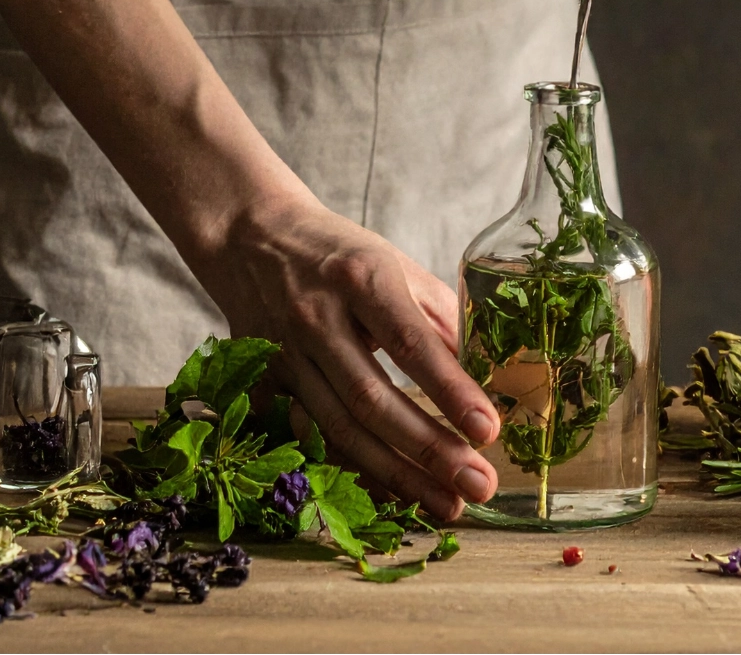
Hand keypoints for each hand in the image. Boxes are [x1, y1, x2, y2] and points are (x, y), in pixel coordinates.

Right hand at [209, 194, 500, 521]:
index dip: (450, 390)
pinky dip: (354, 472)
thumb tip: (485, 374)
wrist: (251, 237)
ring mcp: (284, 356)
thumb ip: (439, 317)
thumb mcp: (396, 264)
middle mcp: (317, 318)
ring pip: (342, 429)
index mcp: (360, 278)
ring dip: (398, 476)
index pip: (411, 343)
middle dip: (430, 450)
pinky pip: (313, 439)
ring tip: (448, 504)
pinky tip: (394, 495)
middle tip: (480, 486)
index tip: (489, 430)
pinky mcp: (264, 384)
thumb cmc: (339, 253)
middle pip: (374, 399)